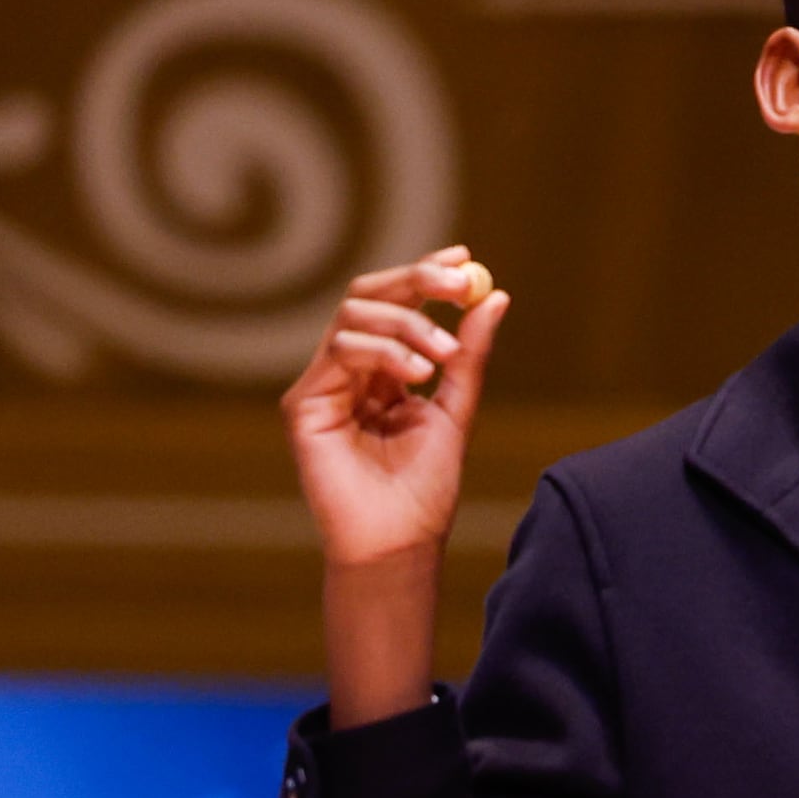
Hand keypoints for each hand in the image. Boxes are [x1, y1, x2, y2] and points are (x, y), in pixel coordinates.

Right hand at [283, 248, 511, 722]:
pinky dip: (382, 352)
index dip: (423, 273)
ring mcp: (321, 385)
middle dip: (414, 282)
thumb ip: (470, 357)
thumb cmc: (424, 488)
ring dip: (407, 325)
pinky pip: (338, 352)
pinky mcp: (303, 405)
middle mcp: (346, 370)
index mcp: (381, 369)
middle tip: (456, 282)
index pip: (395, 303)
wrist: (400, 541)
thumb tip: (494, 296)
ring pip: (352, 317)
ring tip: (443, 359)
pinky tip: (415, 375)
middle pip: (366, 297)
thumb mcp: (456, 410)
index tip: (462, 257)